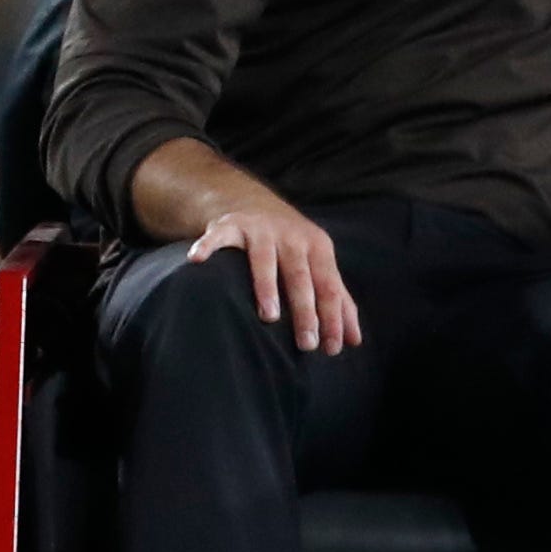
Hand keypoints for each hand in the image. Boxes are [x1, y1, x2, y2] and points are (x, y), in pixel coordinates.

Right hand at [188, 191, 362, 352]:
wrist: (255, 203)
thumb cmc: (292, 247)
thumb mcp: (319, 265)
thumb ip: (337, 300)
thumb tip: (354, 341)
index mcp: (318, 247)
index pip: (329, 286)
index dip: (332, 317)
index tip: (331, 348)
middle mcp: (291, 236)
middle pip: (300, 276)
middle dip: (305, 311)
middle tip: (307, 343)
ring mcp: (260, 229)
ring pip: (265, 260)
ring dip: (267, 287)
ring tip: (269, 316)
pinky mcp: (229, 224)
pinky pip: (217, 236)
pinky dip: (207, 246)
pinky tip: (196, 260)